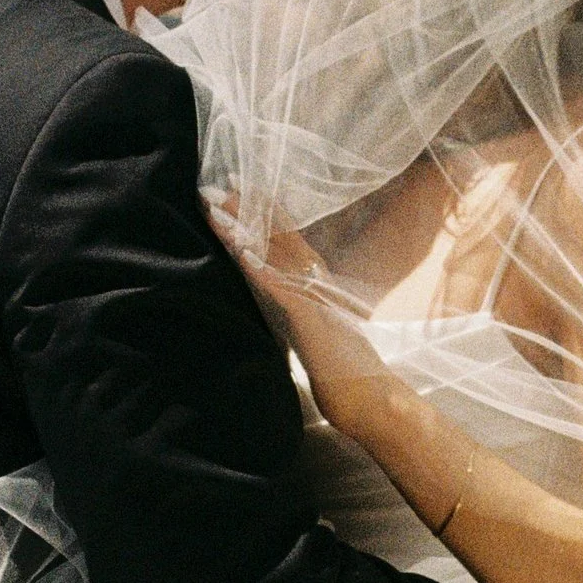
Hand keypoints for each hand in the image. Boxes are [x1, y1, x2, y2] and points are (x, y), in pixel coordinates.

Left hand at [211, 205, 389, 436]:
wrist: (369, 395)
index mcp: (316, 282)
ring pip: (275, 255)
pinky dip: (262, 271)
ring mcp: (314, 297)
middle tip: (214, 187)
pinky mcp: (311, 319)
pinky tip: (242, 255)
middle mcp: (316, 282)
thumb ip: (297, 309)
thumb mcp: (312, 328)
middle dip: (245, 212)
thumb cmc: (341, 368)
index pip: (283, 241)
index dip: (258, 217)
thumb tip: (277, 299)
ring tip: (218, 209)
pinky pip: (282, 289)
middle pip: (276, 237)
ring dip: (244, 231)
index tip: (231, 196)